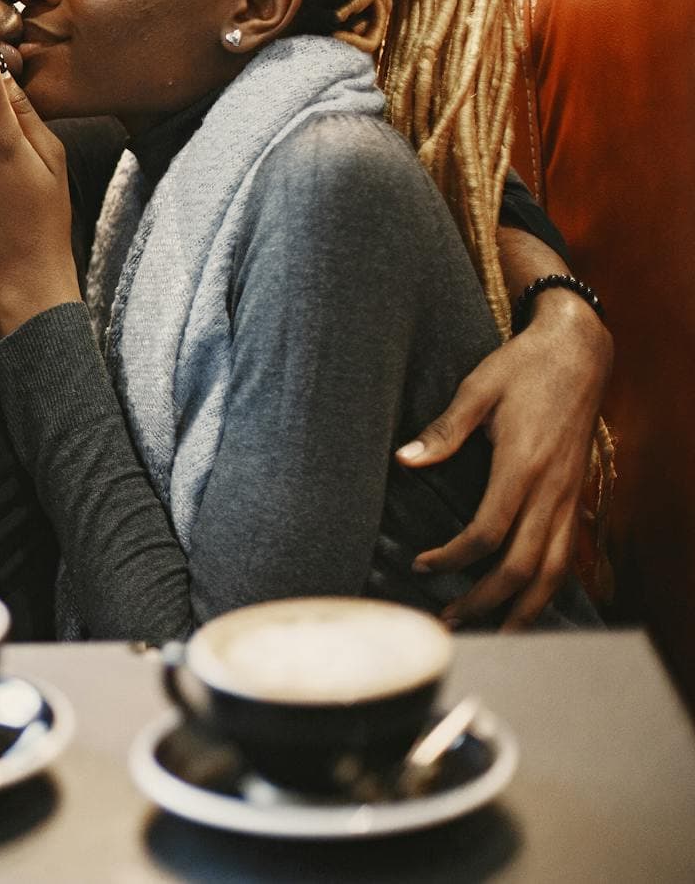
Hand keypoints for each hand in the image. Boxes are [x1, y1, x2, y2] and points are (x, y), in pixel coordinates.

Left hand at [397, 292, 612, 628]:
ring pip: (555, 570)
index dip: (453, 557)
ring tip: (494, 632)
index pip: (488, 532)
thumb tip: (404, 459)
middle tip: (449, 621)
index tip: (421, 565)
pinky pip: (567, 555)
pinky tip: (526, 602)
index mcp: (523, 465)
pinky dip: (548, 585)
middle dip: (486, 600)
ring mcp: (570, 497)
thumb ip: (443, 429)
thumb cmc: (524, 367)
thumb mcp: (478, 388)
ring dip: (524, 607)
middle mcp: (553, 489)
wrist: (579, 352)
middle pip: (524, 566)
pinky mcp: (577, 497)